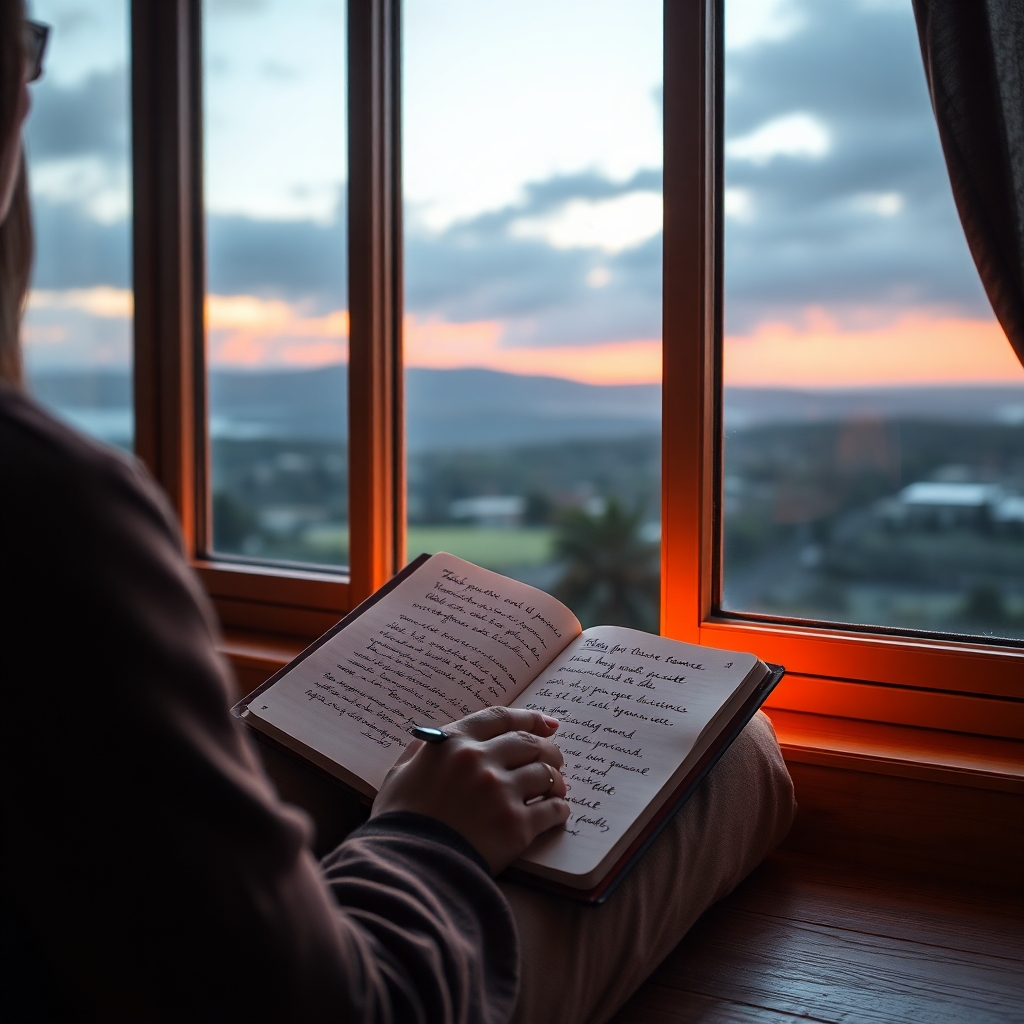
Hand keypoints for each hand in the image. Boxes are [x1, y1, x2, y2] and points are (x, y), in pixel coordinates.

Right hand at [371, 707, 569, 873]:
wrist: (408, 869)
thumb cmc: (398, 823)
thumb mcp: (400, 775)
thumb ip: (421, 752)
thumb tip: (434, 740)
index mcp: (452, 743)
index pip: (500, 717)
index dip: (528, 718)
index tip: (548, 724)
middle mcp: (480, 760)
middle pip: (530, 743)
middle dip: (548, 749)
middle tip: (555, 758)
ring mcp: (501, 792)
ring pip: (545, 774)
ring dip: (556, 780)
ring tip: (557, 788)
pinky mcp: (516, 826)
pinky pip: (552, 810)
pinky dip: (559, 809)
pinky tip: (558, 812)